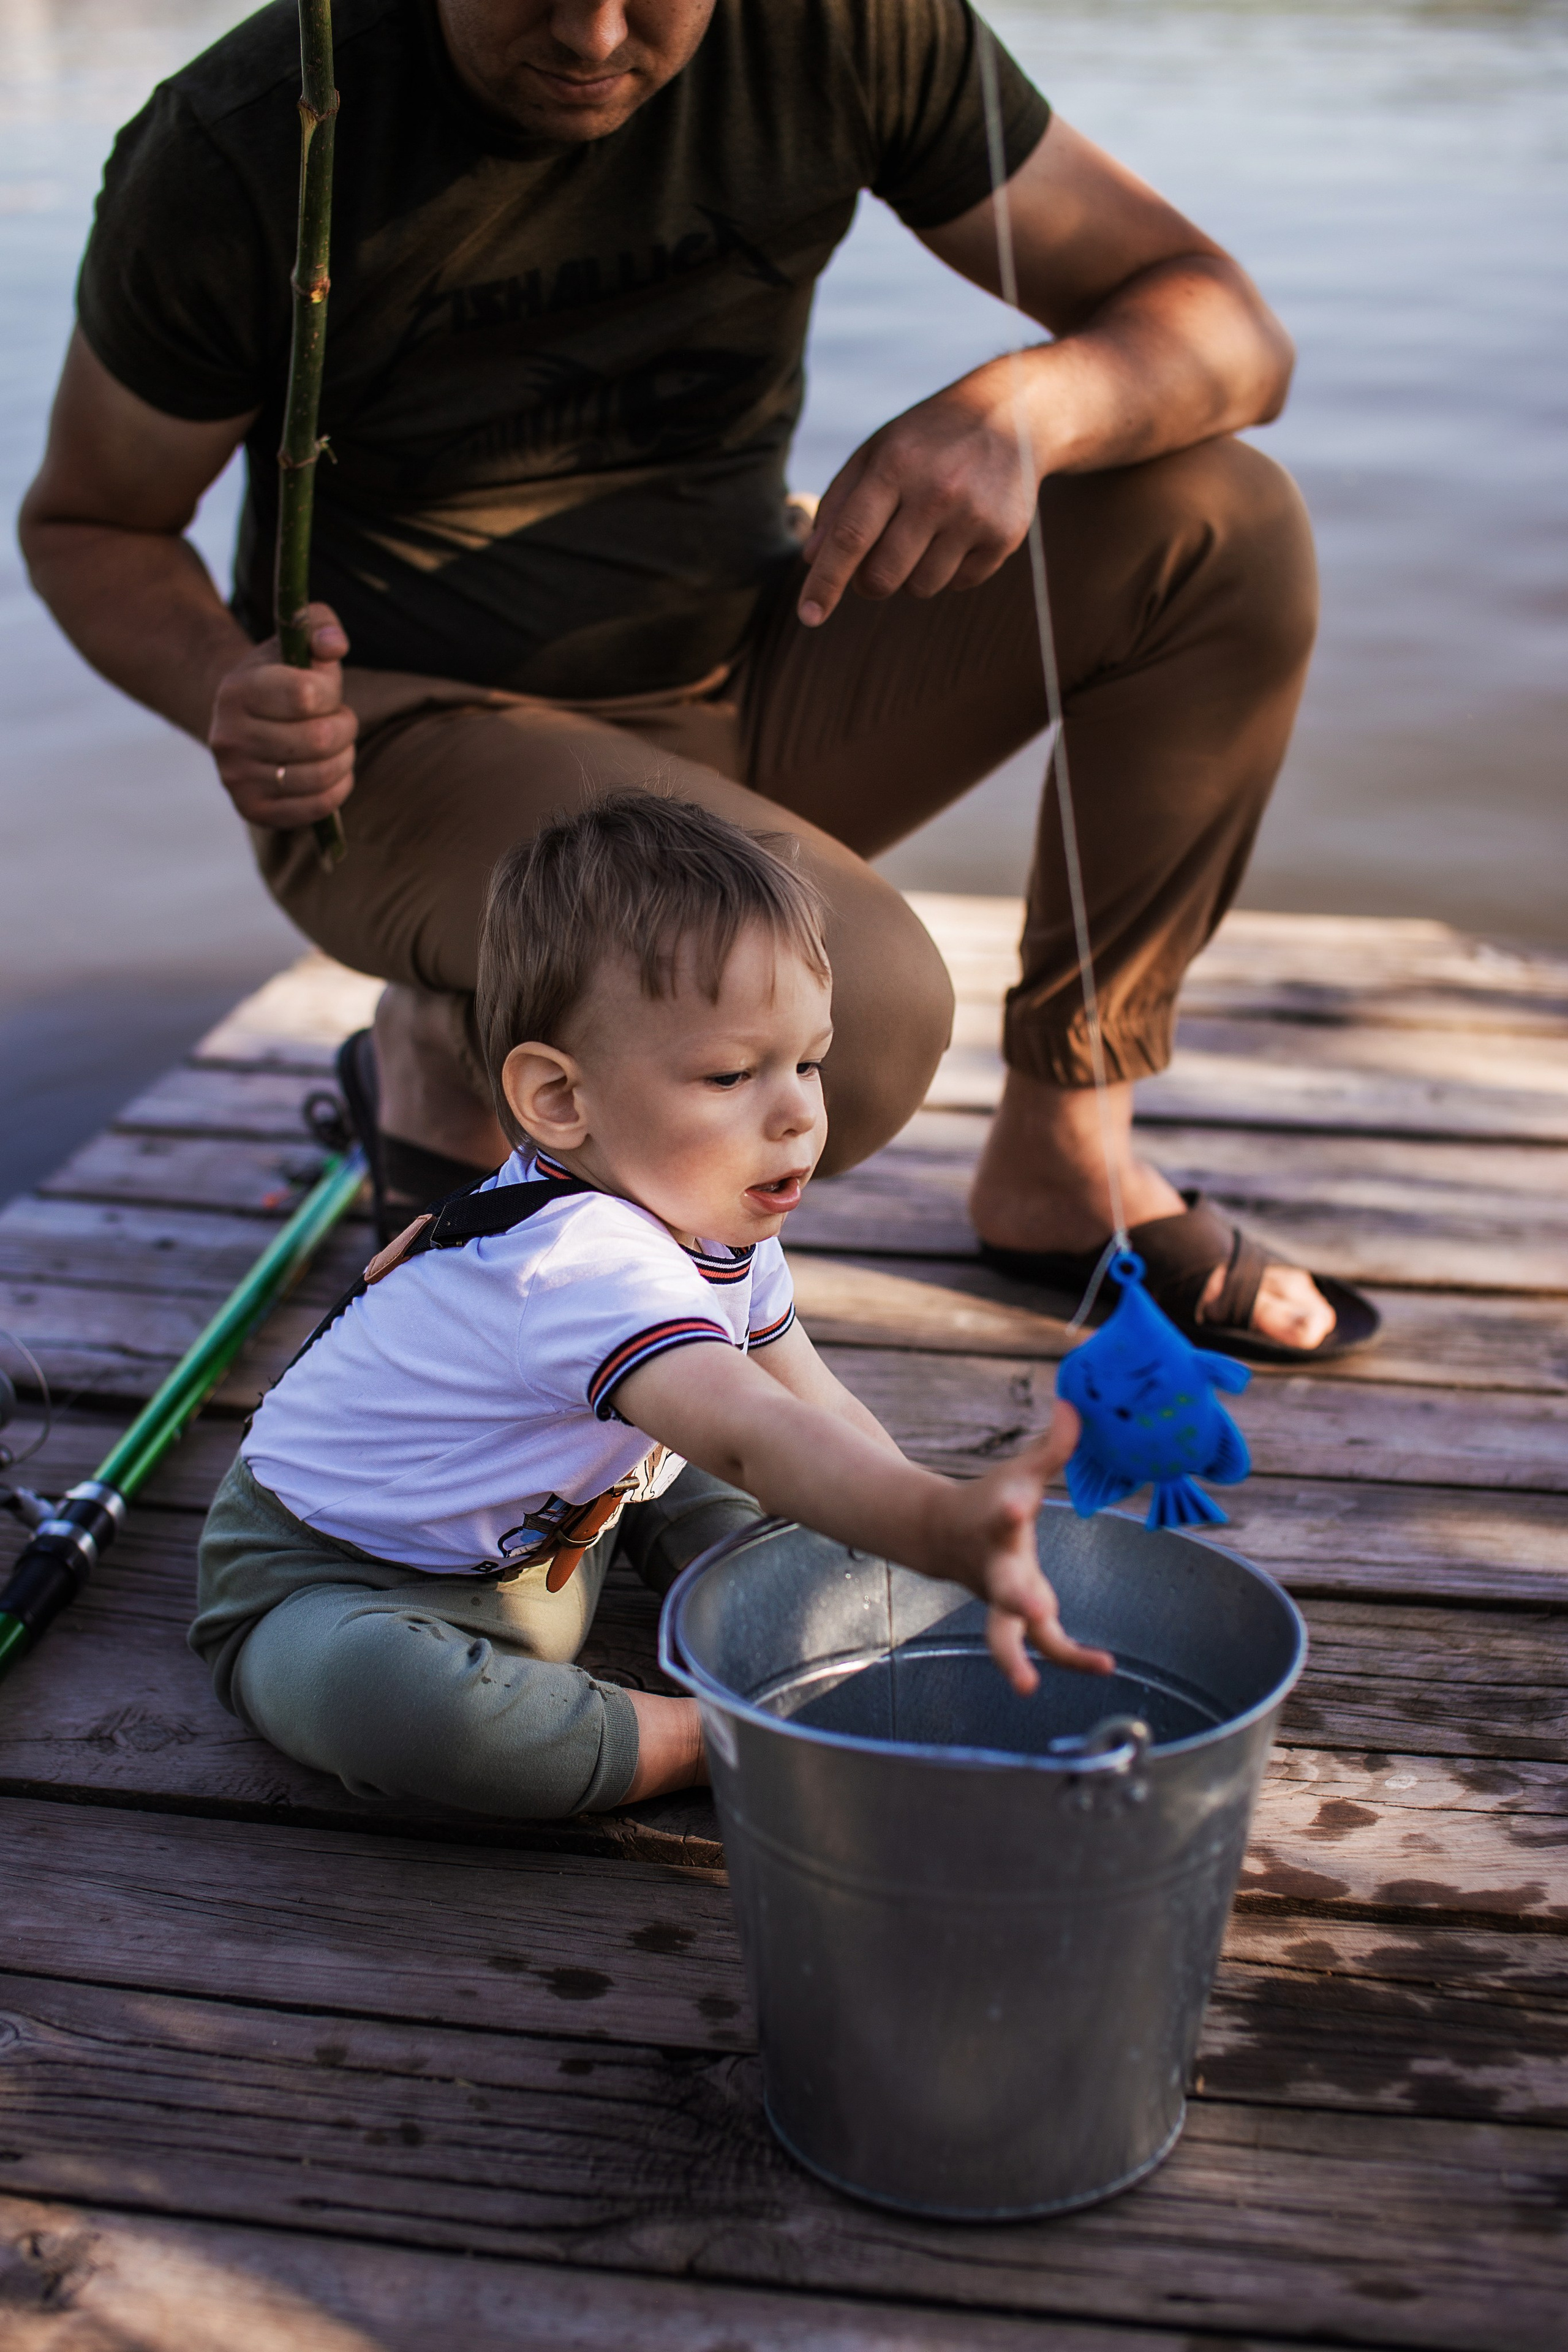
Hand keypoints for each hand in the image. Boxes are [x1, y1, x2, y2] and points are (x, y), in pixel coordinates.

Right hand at [207, 602, 357, 825]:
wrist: (242, 718)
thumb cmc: (281, 674)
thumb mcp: (294, 638)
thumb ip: (319, 624)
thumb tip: (333, 645)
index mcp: (238, 690)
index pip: (307, 695)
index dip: (332, 693)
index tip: (327, 691)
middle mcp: (228, 737)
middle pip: (320, 740)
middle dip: (345, 728)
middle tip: (339, 720)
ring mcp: (236, 778)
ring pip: (321, 776)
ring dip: (344, 759)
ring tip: (335, 745)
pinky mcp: (252, 809)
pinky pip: (315, 808)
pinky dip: (338, 789)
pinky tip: (332, 772)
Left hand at [796, 359, 1038, 627]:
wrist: (1015, 414)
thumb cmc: (929, 438)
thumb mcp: (878, 451)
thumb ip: (840, 501)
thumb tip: (813, 559)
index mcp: (896, 465)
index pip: (850, 537)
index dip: (826, 582)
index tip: (809, 616)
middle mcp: (937, 491)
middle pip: (882, 577)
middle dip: (869, 581)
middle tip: (876, 560)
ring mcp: (974, 517)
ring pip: (920, 587)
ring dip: (912, 574)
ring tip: (926, 532)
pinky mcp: (1004, 536)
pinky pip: (959, 584)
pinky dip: (950, 569)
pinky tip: (960, 531)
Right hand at [934, 1399, 1116, 1694]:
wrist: (939, 1534)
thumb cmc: (990, 1498)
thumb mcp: (1019, 1471)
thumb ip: (1052, 1447)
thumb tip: (1078, 1406)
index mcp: (996, 1521)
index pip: (1001, 1512)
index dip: (1009, 1506)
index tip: (1017, 1501)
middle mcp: (995, 1564)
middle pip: (1003, 1585)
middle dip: (1018, 1598)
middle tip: (1036, 1609)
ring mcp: (999, 1596)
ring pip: (1005, 1633)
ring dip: (1016, 1658)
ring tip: (1026, 1685)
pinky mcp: (1013, 1619)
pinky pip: (1041, 1646)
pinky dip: (1070, 1658)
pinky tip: (1104, 1665)